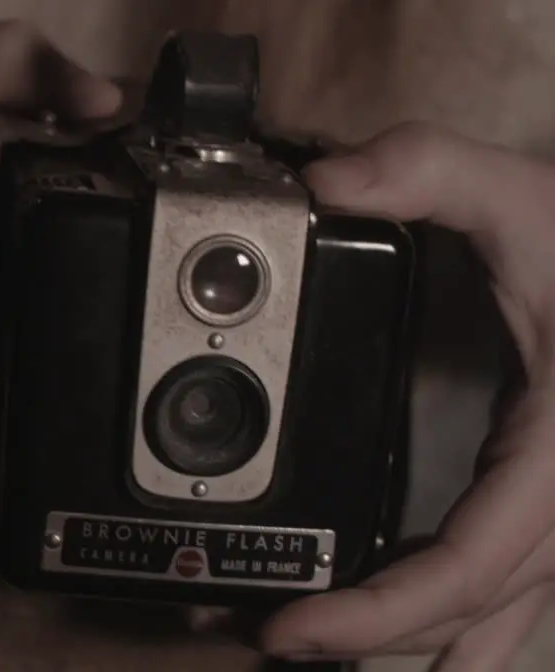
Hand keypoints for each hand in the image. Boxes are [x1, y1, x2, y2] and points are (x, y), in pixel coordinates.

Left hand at [261, 122, 554, 669]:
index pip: (466, 567)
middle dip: (369, 638)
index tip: (287, 628)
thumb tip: (321, 184)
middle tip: (266, 638)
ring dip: (414, 644)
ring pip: (497, 614)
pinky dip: (456, 621)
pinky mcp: (546, 496)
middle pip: (470, 608)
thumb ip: (426, 168)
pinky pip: (509, 584)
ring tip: (322, 656)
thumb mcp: (523, 193)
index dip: (377, 614)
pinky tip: (413, 634)